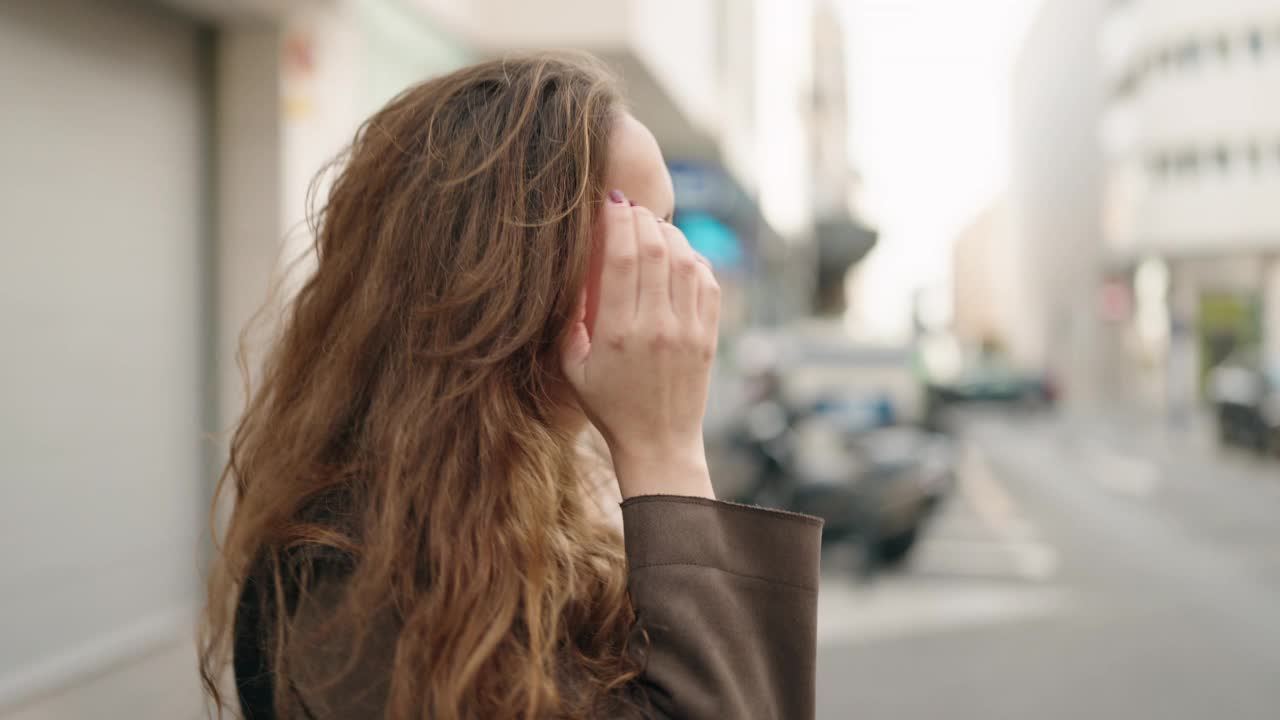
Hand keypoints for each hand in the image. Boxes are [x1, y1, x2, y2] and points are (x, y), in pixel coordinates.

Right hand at [561, 191, 720, 498]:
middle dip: (642, 218)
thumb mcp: (573, 368)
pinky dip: (693, 259)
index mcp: (619, 334)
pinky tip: (677, 254)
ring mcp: (689, 330)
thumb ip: (568, 322)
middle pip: (656, 250)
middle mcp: (658, 327)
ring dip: (669, 234)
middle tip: (629, 206)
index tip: (608, 203)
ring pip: (686, 260)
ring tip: (651, 226)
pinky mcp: (710, 336)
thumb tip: (571, 273)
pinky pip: (708, 282)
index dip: (616, 222)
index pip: (622, 259)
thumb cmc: (609, 406)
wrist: (659, 444)